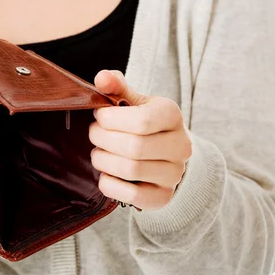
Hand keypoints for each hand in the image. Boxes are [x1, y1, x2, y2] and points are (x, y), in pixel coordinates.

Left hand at [89, 70, 191, 210]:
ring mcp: (173, 174)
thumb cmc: (143, 124)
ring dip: (103, 161)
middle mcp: (180, 146)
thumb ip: (116, 87)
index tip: (99, 117)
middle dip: (102, 140)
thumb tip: (102, 78)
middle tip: (94, 134)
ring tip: (99, 153)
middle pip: (133, 148)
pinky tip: (107, 173)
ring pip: (129, 170)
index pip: (141, 121)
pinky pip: (129, 195)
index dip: (110, 120)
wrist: (166, 155)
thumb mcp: (132, 102)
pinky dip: (109, 183)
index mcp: (172, 115)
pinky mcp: (162, 197)